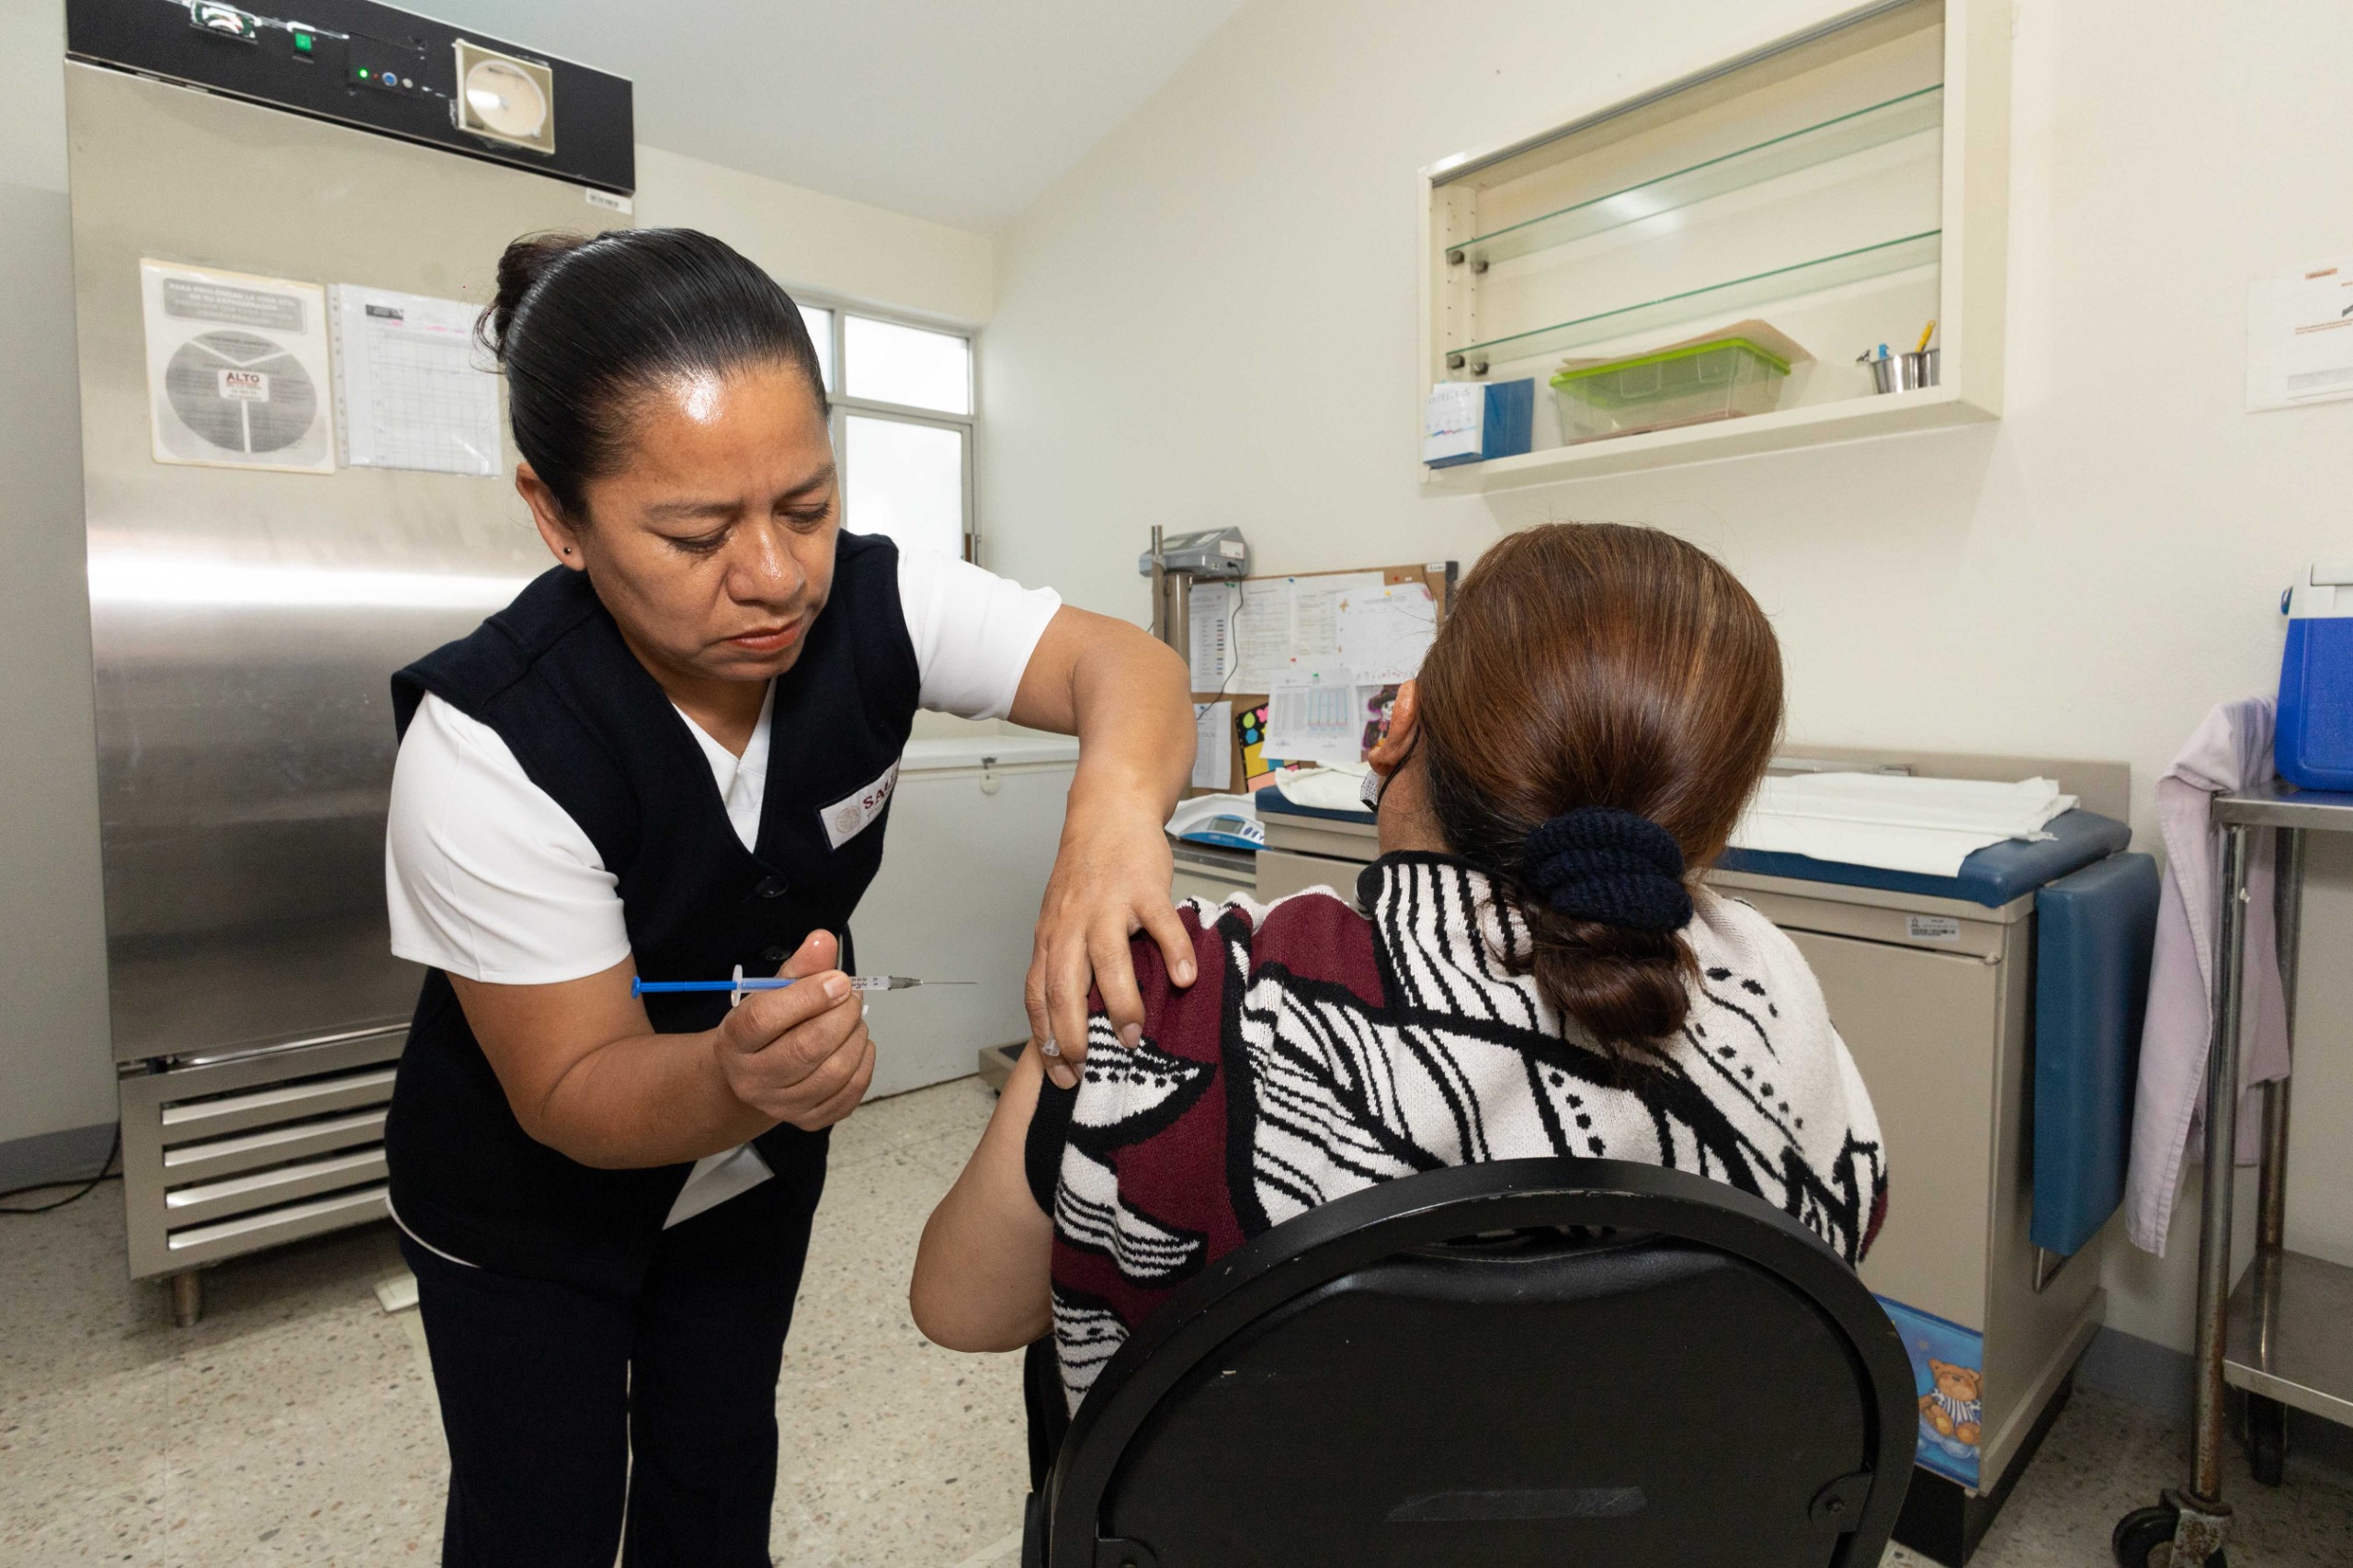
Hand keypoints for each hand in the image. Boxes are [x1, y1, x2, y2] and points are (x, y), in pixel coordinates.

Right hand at [713, 931, 874, 1129]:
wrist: (756, 1075)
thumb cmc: (768, 1026)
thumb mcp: (774, 992)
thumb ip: (800, 966)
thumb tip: (824, 939)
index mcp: (735, 1041)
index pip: (765, 1018)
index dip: (808, 995)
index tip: (838, 980)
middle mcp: (752, 1080)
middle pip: (806, 1048)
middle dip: (842, 1015)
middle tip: (852, 997)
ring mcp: (781, 1106)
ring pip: (834, 1071)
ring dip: (857, 1036)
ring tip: (854, 1020)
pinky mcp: (809, 1121)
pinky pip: (850, 1093)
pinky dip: (864, 1062)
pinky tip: (858, 1045)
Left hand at [1025, 797, 1194, 1089]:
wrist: (1108, 813)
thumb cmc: (1088, 873)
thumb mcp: (1063, 919)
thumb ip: (1067, 960)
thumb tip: (1078, 1017)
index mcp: (1051, 937)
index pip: (1038, 994)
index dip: (1044, 1036)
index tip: (1057, 1072)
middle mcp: (1072, 924)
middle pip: (1063, 986)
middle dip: (1071, 1034)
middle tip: (1086, 1068)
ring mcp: (1107, 905)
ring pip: (1108, 961)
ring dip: (1120, 1004)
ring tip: (1132, 1037)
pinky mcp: (1143, 888)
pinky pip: (1160, 924)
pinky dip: (1174, 952)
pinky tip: (1187, 978)